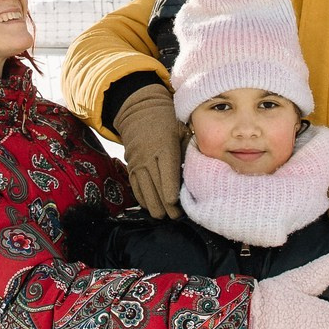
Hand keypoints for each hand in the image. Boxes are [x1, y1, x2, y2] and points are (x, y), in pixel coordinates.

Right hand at [114, 81, 186, 218]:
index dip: (169, 189)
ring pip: (143, 188)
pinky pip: (135, 185)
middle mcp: (148, 155)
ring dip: (152, 204)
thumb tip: (198, 169)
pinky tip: (149, 206)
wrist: (140, 111)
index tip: (175, 202)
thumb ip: (188, 149)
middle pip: (155, 184)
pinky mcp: (130, 165)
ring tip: (162, 216)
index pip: (167, 171)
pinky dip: (141, 197)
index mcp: (164, 146)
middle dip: (164, 203)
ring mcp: (137, 161)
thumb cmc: (168, 121)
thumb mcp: (181, 130)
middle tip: (174, 217)